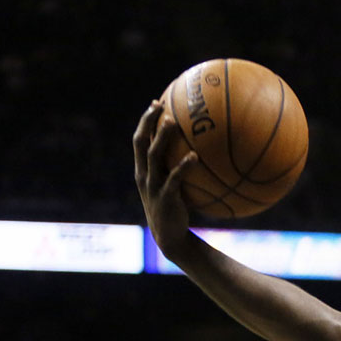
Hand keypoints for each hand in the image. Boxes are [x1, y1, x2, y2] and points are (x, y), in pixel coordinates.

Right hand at [133, 99, 199, 253]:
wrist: (170, 237)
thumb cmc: (176, 209)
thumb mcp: (174, 187)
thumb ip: (180, 168)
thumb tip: (202, 149)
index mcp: (143, 171)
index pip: (139, 140)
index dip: (145, 121)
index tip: (155, 103)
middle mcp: (144, 175)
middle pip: (140, 142)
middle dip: (147, 122)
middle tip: (159, 105)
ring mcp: (153, 186)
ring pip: (153, 156)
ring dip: (162, 138)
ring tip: (172, 122)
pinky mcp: (165, 198)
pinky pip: (173, 178)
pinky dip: (183, 166)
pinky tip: (195, 156)